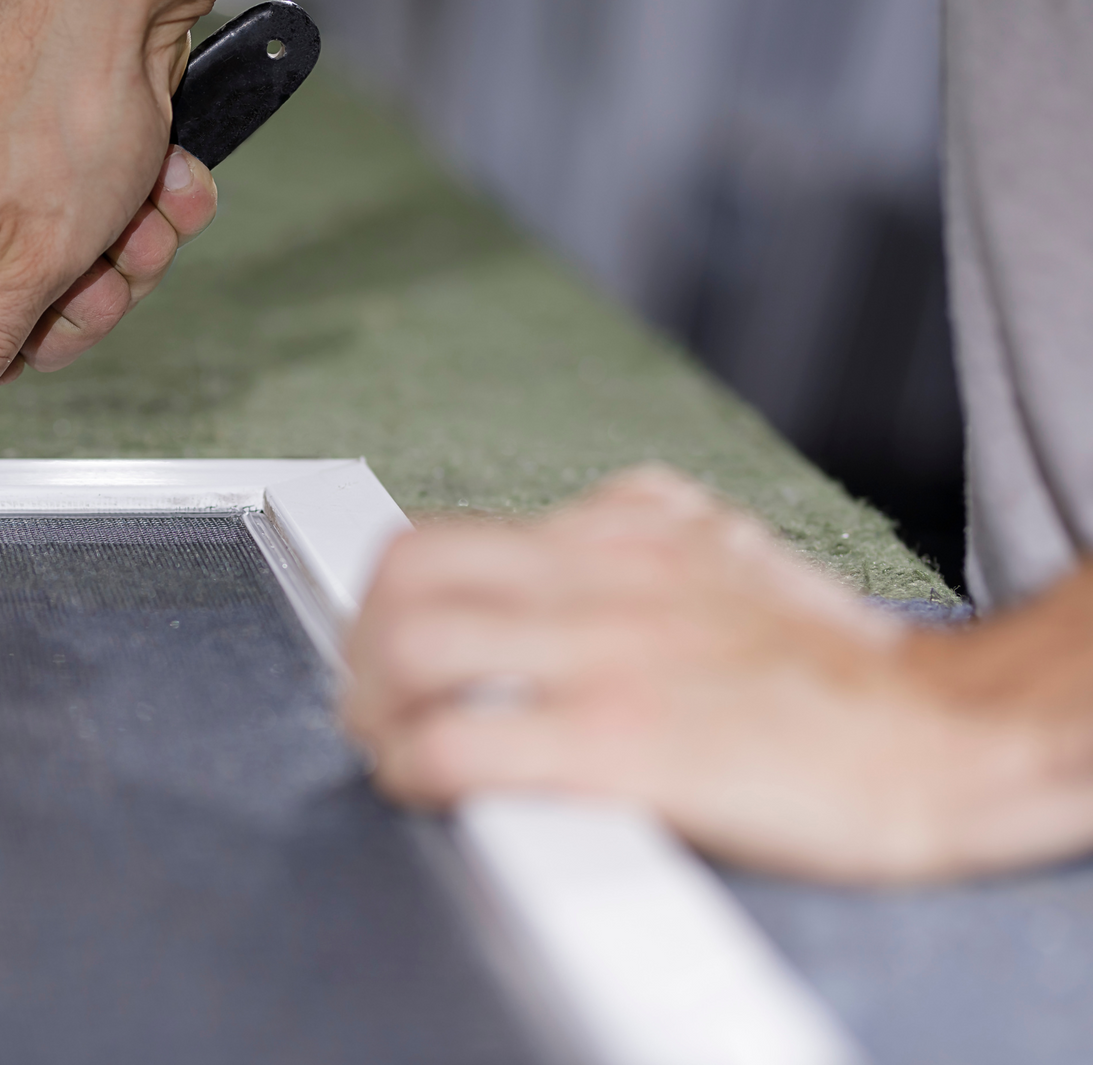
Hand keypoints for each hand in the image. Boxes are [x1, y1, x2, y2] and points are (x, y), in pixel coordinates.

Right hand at [0, 0, 395, 439]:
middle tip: (97, 266)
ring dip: (131, 251)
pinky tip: (158, 173)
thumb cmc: (65, 106)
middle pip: (16, 335)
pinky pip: (113, 233)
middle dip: (83, 306)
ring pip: (79, 285)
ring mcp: (13, 203)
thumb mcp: (33, 259)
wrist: (125, 0)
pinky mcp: (67, 178)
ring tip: (135, 202)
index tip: (4, 365)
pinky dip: (149, 207)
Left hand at [341, 466, 1092, 882]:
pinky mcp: (618, 743)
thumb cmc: (839, 667)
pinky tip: (433, 788)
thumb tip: (590, 515)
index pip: (444, 537)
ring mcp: (604, 656)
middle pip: (404, 576)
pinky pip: (459, 740)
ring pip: (411, 646)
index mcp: (624, 532)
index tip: (383, 648)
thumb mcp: (732, 550)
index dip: (387, 601)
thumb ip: (646, 529)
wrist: (942, 737)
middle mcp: (602, 577)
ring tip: (394, 748)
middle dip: (361, 648)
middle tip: (373, 704)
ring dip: (375, 708)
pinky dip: (417, 767)